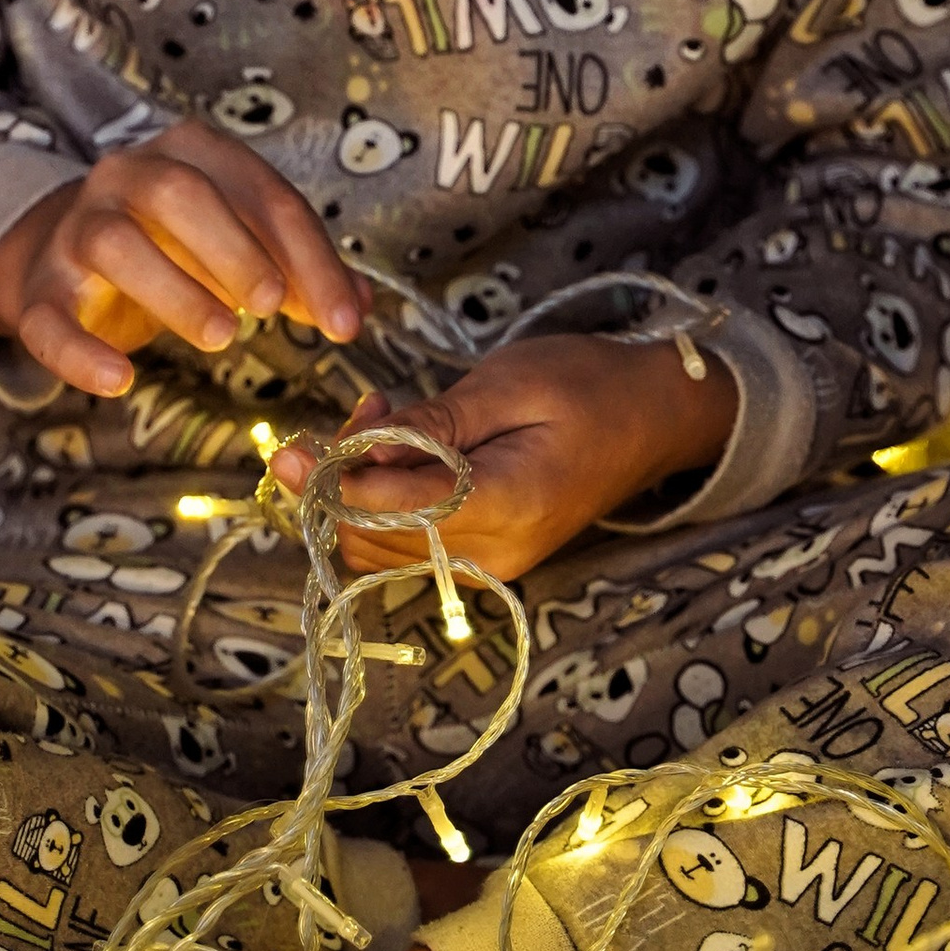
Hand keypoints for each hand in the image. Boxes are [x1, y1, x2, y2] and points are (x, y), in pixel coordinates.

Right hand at [0, 123, 363, 398]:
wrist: (65, 250)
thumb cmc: (173, 242)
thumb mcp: (239, 242)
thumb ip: (297, 269)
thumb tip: (360, 307)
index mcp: (189, 154)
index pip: (259, 191)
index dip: (309, 257)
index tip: (345, 321)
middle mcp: (125, 176)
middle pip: (176, 192)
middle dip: (234, 248)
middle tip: (274, 305)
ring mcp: (76, 229)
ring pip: (114, 243)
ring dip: (173, 289)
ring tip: (224, 336)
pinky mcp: (41, 289)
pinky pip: (49, 319)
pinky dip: (80, 353)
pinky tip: (119, 381)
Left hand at [267, 334, 731, 584]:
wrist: (654, 417)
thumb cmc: (588, 385)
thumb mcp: (506, 384)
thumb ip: (431, 427)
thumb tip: (355, 453)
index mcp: (507, 508)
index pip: (390, 514)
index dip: (333, 481)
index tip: (295, 442)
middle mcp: (494, 556)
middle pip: (373, 543)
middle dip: (341, 482)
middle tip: (358, 412)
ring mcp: (490, 566)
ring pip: (380, 552)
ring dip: (358, 491)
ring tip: (382, 421)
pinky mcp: (485, 558)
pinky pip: (408, 546)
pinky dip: (384, 502)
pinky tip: (402, 450)